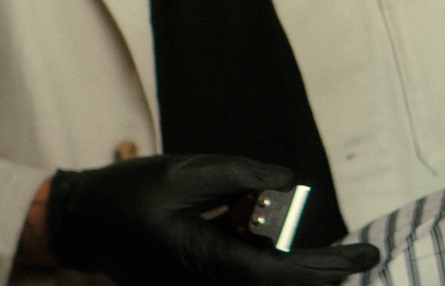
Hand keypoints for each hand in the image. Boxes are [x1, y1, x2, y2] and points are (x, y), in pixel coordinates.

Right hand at [47, 154, 379, 284]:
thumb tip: (287, 182)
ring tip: (333, 251)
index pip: (276, 273)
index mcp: (201, 260)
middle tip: (363, 256)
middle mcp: (202, 284)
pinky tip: (281, 237)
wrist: (81, 221)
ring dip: (296, 269)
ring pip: (260, 284)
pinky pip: (242, 278)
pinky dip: (269, 262)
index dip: (323, 267)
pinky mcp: (194, 283)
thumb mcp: (185, 170)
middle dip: (321, 273)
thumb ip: (240, 175)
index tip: (362, 257)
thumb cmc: (128, 193)